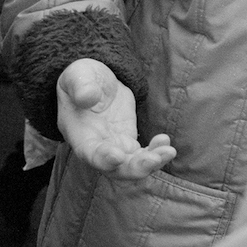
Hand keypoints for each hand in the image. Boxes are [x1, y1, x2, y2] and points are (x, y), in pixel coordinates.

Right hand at [56, 58, 175, 178]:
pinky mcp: (128, 141)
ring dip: (151, 163)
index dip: (103, 159)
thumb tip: (87, 96)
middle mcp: (96, 147)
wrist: (95, 80)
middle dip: (135, 168)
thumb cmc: (81, 78)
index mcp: (79, 135)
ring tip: (168, 151)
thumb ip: (81, 87)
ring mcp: (114, 146)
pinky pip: (143, 154)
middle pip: (115, 169)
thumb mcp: (78, 76)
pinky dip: (155, 152)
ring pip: (132, 165)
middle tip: (155, 159)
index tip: (119, 157)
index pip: (90, 154)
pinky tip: (165, 142)